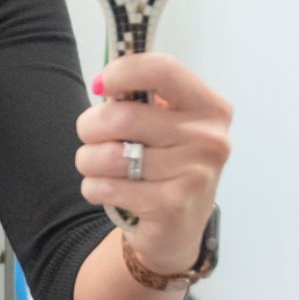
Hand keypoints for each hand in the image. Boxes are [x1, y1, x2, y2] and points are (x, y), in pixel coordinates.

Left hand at [74, 52, 229, 271]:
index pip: (163, 70)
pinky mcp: (173, 206)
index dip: (121, 72)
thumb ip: (140, 99)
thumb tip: (104, 84)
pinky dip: (94, 188)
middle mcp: (210, 139)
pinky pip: (106, 186)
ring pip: (107, 154)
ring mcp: (195, 174)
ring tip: (103, 168)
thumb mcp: (163, 125)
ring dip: (89, 161)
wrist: (176, 229)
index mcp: (209, 108)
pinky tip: (111, 192)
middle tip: (94, 139)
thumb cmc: (163, 165)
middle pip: (120, 116)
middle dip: (90, 127)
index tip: (100, 85)